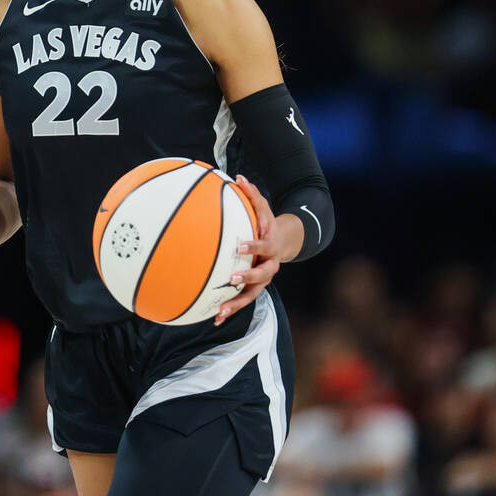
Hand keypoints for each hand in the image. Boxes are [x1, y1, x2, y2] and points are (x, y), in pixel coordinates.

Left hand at [215, 174, 282, 325]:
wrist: (283, 242)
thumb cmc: (266, 221)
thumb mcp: (262, 207)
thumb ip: (251, 194)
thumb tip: (238, 176)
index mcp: (271, 245)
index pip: (265, 245)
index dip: (254, 246)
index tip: (241, 245)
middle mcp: (270, 265)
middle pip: (262, 275)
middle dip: (248, 278)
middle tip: (233, 279)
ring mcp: (263, 280)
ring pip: (252, 295)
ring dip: (236, 304)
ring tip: (220, 312)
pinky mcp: (253, 289)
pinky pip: (242, 301)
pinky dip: (229, 310)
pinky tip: (213, 318)